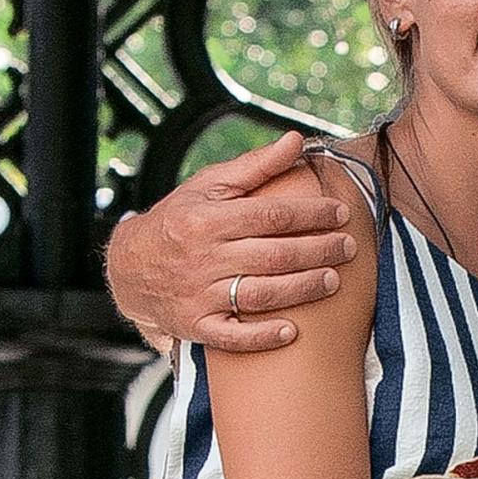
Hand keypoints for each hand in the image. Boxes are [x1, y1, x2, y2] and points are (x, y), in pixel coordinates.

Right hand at [106, 130, 356, 351]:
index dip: (312, 214)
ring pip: (261, 294)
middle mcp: (203, 258)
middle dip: (318, 251)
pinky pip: (232, 337)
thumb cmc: (178, 221)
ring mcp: (198, 295)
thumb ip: (255, 166)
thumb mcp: (208, 187)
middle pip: (274, 255)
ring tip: (334, 280)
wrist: (127, 268)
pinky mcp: (196, 326)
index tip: (341, 213)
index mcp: (207, 220)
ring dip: (302, 289)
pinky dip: (262, 336)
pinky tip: (292, 332)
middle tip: (349, 247)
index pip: (271, 215)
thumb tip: (296, 141)